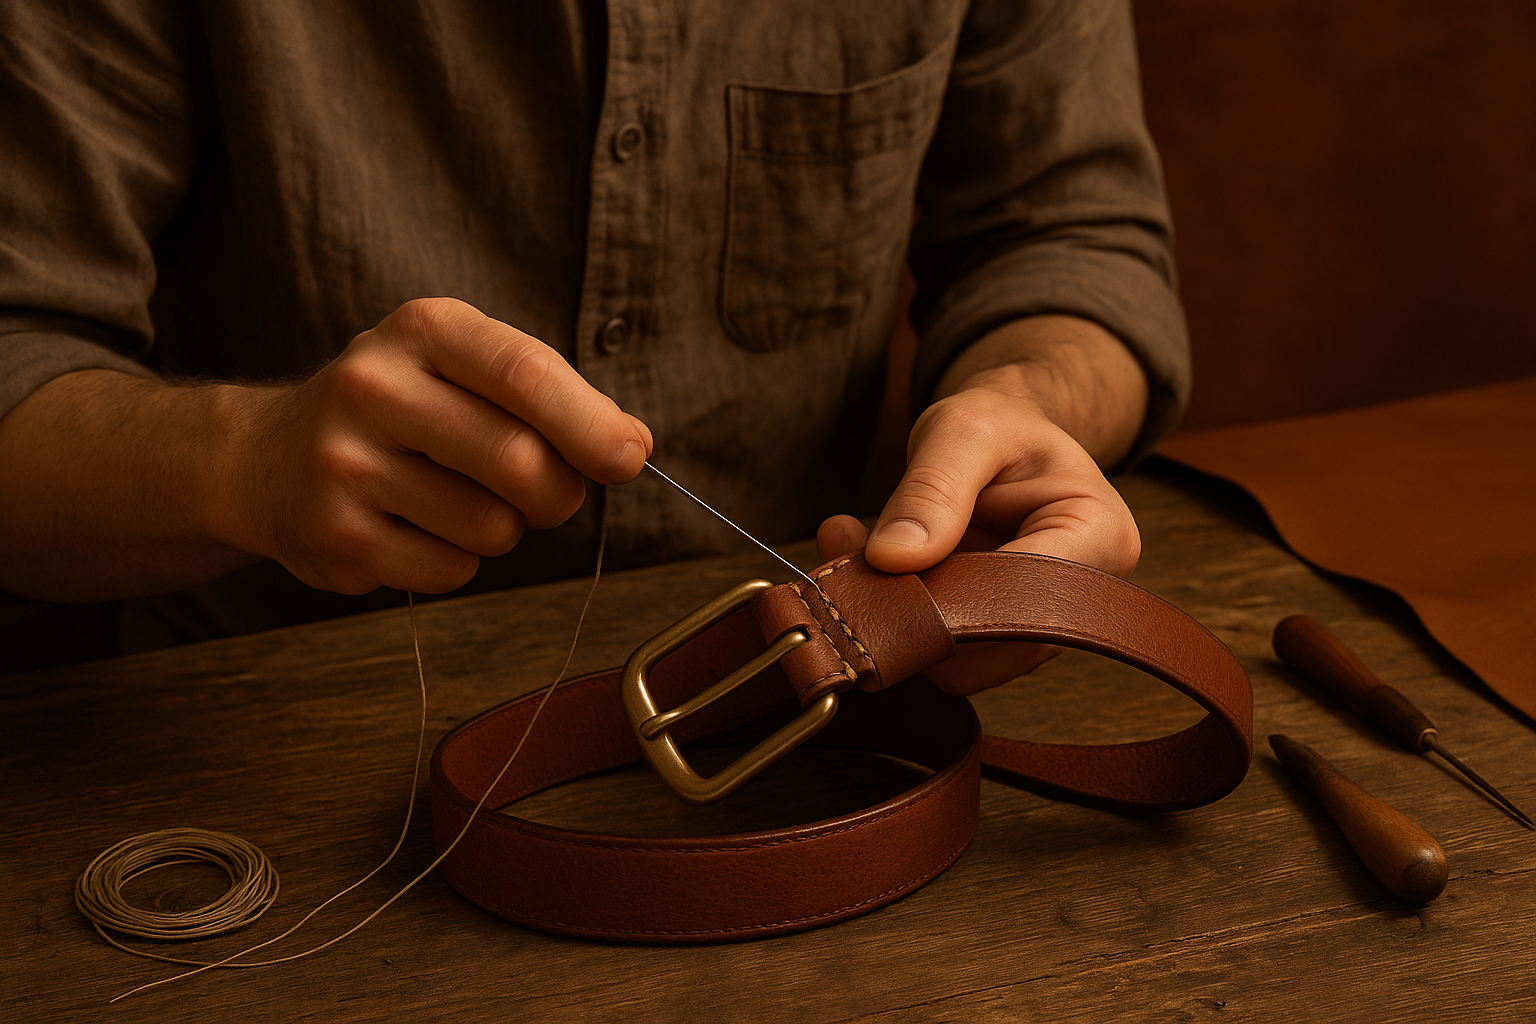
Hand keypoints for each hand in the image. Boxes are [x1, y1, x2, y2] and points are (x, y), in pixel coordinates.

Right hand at [224, 297, 651, 593]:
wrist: (267, 458)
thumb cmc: (401, 410)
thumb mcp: (465, 369)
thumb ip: (552, 398)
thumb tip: (631, 445)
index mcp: (422, 331)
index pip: (525, 374)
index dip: (591, 424)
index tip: (630, 457)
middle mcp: (374, 388)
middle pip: (517, 460)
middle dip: (558, 491)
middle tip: (550, 493)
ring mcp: (346, 465)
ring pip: (491, 525)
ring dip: (505, 527)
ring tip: (463, 499)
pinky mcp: (338, 537)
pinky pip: (452, 570)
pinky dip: (460, 560)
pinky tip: (420, 527)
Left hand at [817, 318, 1144, 695]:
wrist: (1005, 435)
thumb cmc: (998, 425)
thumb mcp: (962, 430)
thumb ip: (931, 489)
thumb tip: (893, 558)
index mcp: (1100, 535)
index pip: (1022, 597)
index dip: (947, 594)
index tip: (883, 560)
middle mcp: (1085, 595)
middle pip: (994, 644)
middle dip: (914, 607)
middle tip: (850, 552)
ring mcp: (1044, 624)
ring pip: (963, 662)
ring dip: (898, 615)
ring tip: (853, 547)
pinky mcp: (1003, 637)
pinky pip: (945, 654)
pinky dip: (898, 618)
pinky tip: (869, 565)